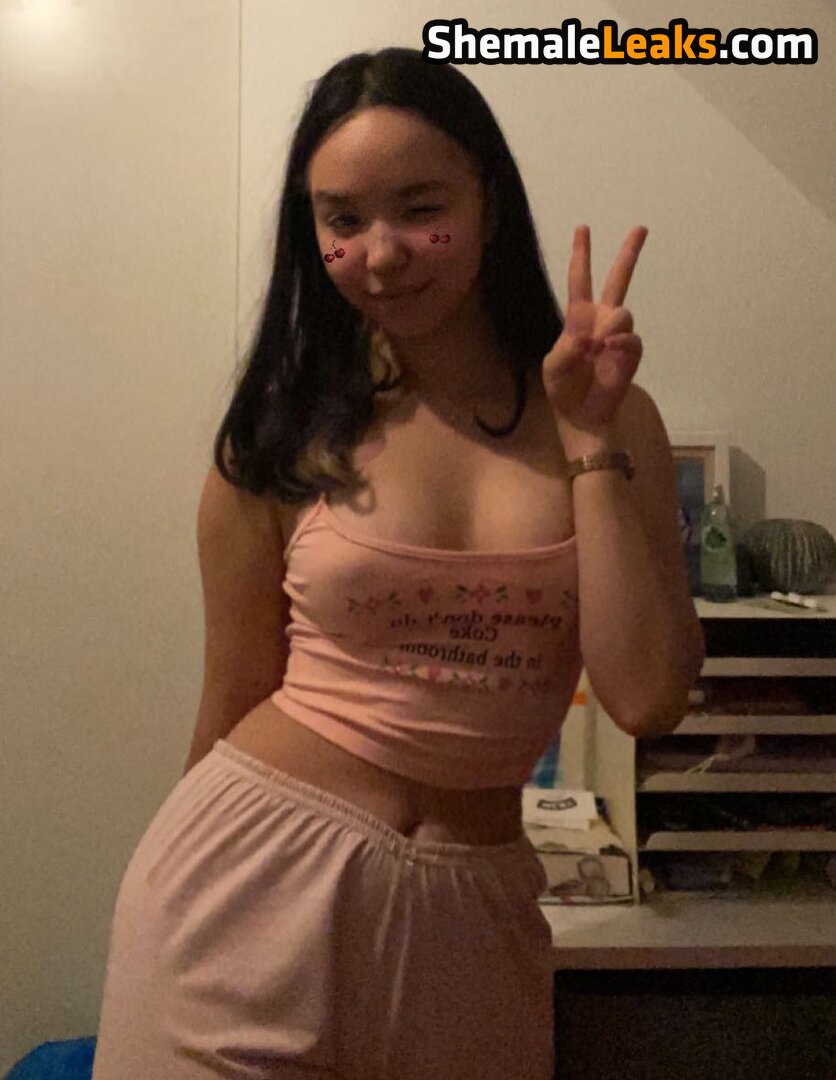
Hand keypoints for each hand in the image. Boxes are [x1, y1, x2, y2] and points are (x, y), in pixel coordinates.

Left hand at [542, 225, 646, 429]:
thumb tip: (589, 336)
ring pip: (623, 313)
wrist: (582, 413)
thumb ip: (565, 351)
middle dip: (628, 254)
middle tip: (640, 228)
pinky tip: (610, 351)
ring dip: (611, 326)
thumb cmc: (563, 388)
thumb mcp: (553, 368)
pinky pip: (632, 339)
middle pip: (618, 280)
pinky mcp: (631, 353)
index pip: (580, 280)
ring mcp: (618, 336)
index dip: (581, 255)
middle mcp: (601, 320)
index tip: (583, 228)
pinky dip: (621, 344)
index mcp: (579, 317)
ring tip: (599, 345)